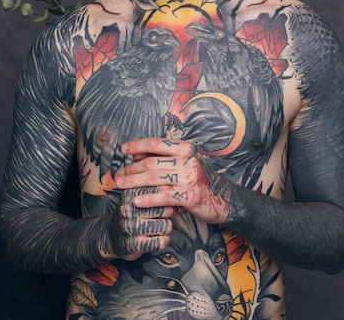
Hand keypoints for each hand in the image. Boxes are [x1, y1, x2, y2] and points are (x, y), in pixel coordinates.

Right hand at [106, 186, 174, 260]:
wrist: (111, 237)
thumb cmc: (132, 214)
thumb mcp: (136, 196)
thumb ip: (154, 190)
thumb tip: (176, 189)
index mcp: (131, 194)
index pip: (161, 190)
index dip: (169, 196)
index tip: (168, 200)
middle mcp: (130, 209)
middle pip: (166, 209)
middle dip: (171, 213)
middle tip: (166, 215)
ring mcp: (132, 227)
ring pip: (166, 226)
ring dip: (166, 228)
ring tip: (160, 227)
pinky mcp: (135, 245)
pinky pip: (161, 242)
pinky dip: (164, 241)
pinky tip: (158, 238)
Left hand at [116, 137, 232, 224]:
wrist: (224, 198)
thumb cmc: (199, 179)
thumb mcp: (184, 162)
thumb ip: (163, 157)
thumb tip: (136, 152)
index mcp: (186, 148)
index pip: (157, 143)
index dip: (138, 145)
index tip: (124, 149)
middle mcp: (188, 160)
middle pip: (152, 162)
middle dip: (132, 168)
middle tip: (119, 174)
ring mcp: (189, 178)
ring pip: (154, 178)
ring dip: (134, 182)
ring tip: (121, 185)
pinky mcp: (190, 196)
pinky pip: (163, 196)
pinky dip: (148, 199)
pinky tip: (136, 201)